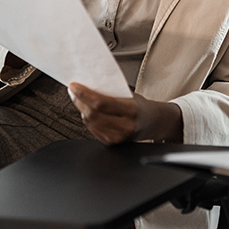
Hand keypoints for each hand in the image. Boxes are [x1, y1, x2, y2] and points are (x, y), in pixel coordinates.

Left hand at [67, 83, 182, 144]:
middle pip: (92, 114)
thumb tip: (87, 85)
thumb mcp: (130, 94)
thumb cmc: (141, 106)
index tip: (73, 86)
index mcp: (131, 110)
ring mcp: (119, 137)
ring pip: (90, 123)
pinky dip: (87, 119)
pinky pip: (93, 130)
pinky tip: (88, 111)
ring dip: (81, 109)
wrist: (154, 123)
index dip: (83, 94)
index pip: (100, 103)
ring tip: (79, 99)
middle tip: (73, 91)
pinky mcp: (113, 143)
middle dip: (78, 101)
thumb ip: (111, 92)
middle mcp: (125, 126)